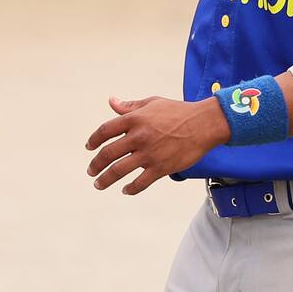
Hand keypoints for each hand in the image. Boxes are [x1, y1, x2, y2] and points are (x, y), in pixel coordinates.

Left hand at [85, 96, 230, 194]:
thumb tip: (112, 102)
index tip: (89, 147)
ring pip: (119, 170)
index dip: (94, 140)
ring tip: (98, 184)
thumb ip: (130, 106)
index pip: (105, 131)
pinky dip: (130, 188)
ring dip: (105, 179)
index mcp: (135, 119)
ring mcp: (149, 154)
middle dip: (96, 164)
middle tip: (91, 171)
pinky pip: (140, 182)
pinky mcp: (161, 168)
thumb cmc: (178, 111)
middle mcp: (138, 136)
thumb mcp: (152, 103)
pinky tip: (125, 190)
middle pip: (108, 153)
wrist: (203, 124)